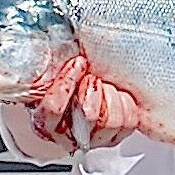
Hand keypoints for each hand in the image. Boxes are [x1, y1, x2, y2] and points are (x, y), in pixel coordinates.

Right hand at [27, 54, 149, 152]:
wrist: (70, 101)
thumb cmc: (60, 82)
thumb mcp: (49, 70)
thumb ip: (48, 61)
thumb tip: (52, 36)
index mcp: (45, 119)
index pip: (53, 109)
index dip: (67, 84)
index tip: (78, 63)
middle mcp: (68, 135)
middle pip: (87, 118)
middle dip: (94, 91)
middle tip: (94, 77)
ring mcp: (92, 138)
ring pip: (110, 123)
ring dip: (111, 96)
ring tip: (105, 84)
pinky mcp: (114, 136)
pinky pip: (128, 123)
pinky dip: (126, 103)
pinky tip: (117, 93)